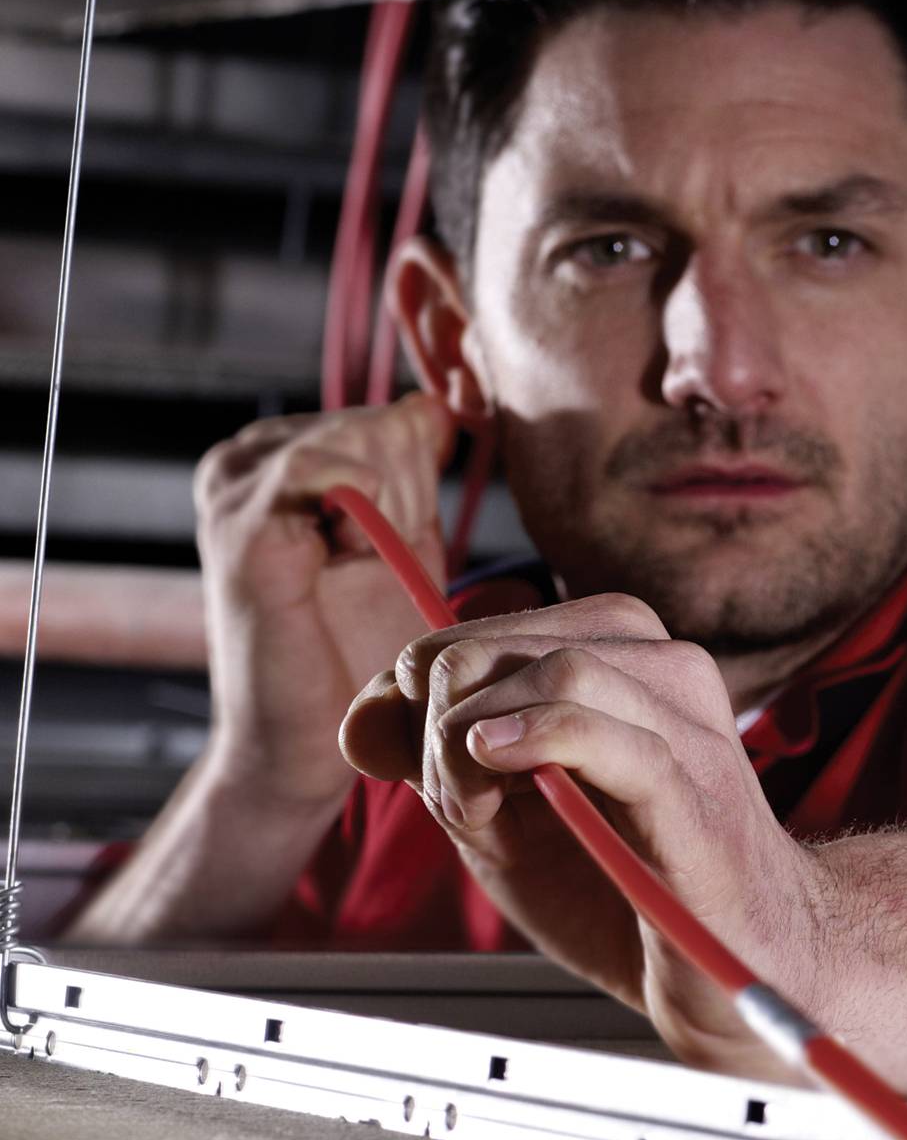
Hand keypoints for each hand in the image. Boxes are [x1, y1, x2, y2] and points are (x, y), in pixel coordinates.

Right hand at [195, 391, 458, 811]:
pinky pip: (322, 467)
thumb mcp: (403, 542)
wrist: (307, 739)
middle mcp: (247, 457)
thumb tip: (437, 400)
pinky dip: (363, 511)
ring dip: (392, 514)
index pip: (391, 419)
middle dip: (408, 502)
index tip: (395, 542)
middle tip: (370, 569)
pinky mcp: (241, 525)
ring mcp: (235, 485)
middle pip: (382, 427)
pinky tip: (351, 555)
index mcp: (282, 455)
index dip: (420, 482)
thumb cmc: (357, 648)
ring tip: (356, 571)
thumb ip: (417, 471)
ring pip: (363, 441)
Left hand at [340, 595, 826, 1071]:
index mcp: (625, 660)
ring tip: (476, 813)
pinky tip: (495, 769)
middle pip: (506, 640)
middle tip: (451, 803)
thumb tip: (359, 721)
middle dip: (442, 718)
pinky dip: (533, 736)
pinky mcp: (693, 785)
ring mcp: (688, 723)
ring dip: (477, 739)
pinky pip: (604, 727)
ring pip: (557, 668)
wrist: (730, 968)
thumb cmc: (627, 892)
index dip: (417, 692)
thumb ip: (437, 760)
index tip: (411, 767)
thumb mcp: (505, 820)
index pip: (482, 629)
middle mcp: (665, 670)